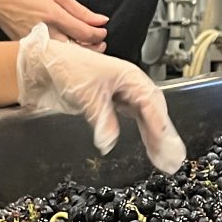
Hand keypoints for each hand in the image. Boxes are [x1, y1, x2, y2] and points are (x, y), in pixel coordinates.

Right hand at [0, 0, 108, 49]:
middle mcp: (45, 33)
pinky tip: (68, 50)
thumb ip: (80, 10)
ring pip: (65, 57)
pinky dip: (64, 56)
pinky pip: (52, 58)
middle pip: (77, 50)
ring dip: (79, 54)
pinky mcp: (29, 51)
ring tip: (85, 46)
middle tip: (98, 42)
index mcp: (54, 16)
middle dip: (92, 48)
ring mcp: (36, 45)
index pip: (85, 34)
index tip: (102, 32)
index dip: (98, 35)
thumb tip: (100, 20)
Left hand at [15, 24, 186, 172]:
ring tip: (164, 157)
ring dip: (156, 136)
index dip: (159, 125)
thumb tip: (109, 141)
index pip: (151, 104)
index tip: (165, 143)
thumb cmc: (69, 67)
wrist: (49, 64)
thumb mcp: (86, 95)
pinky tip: (149, 144)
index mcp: (130, 77)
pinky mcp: (116, 101)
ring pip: (148, 116)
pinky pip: (137, 118)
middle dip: (164, 134)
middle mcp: (132, 84)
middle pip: (155, 111)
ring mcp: (125, 92)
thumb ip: (101, 119)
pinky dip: (145, 132)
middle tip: (172, 156)